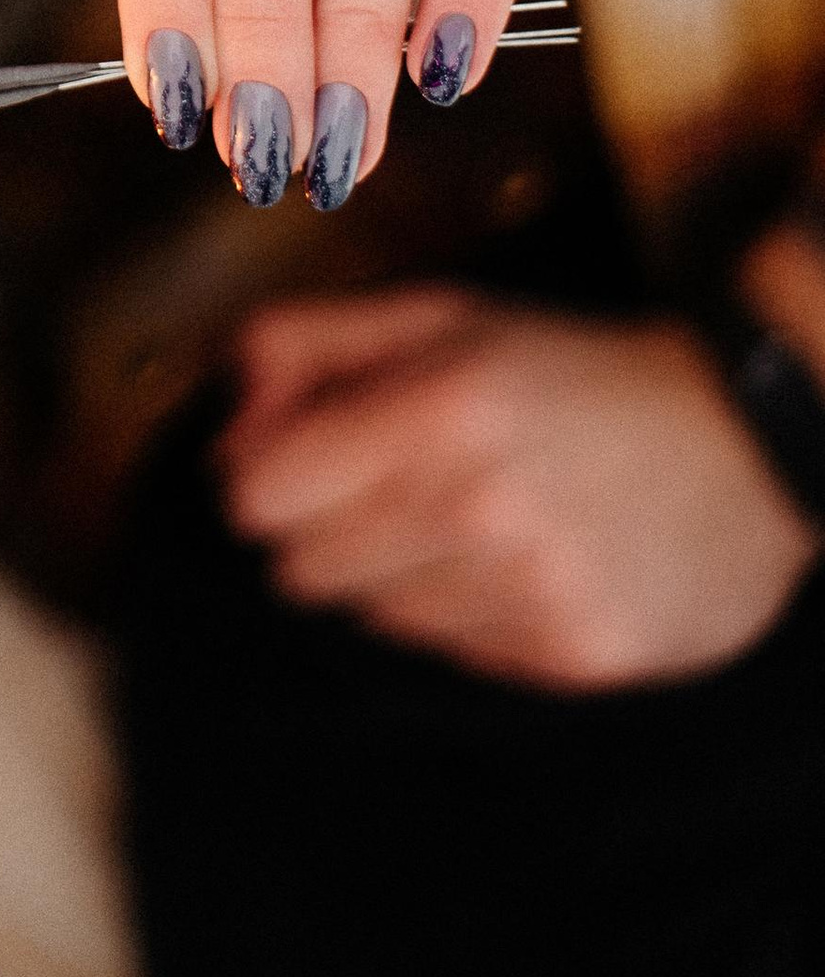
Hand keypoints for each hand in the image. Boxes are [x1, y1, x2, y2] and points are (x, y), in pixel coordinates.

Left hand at [217, 288, 817, 686]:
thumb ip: (313, 342)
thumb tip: (227, 402)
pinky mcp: (571, 659)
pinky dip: (464, 613)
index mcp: (440, 409)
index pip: (259, 496)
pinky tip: (519, 563)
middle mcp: (480, 510)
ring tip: (468, 519)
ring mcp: (530, 595)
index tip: (295, 455)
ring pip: (372, 616)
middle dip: (320, 526)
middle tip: (386, 484)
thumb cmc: (578, 372)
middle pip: (299, 569)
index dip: (260, 473)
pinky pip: (451, 652)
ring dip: (395, 571)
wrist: (750, 449)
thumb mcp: (445, 317)